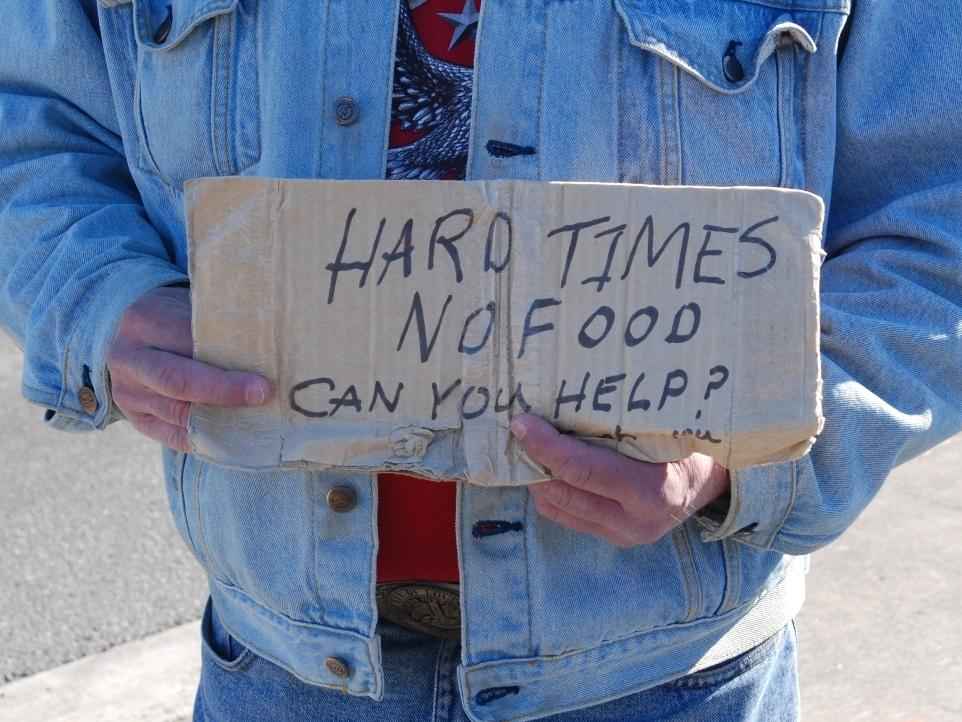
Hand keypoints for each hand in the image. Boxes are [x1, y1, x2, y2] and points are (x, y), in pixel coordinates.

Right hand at [106, 286, 272, 451]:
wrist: (122, 335)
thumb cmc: (171, 316)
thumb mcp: (185, 305)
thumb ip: (215, 322)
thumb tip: (267, 343)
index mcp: (145, 321)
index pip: (186, 340)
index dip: (222, 353)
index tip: (260, 362)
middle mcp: (130, 359)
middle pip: (178, 380)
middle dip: (223, 390)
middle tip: (263, 394)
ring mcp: (128, 393)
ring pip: (177, 413)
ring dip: (220, 419)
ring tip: (258, 418)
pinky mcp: (136, 418)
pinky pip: (173, 437)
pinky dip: (207, 440)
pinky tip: (236, 438)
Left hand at [510, 414, 729, 547]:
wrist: (712, 484)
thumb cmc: (689, 444)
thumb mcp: (665, 428)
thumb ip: (622, 423)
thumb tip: (566, 396)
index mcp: (652, 491)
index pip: (584, 470)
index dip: (546, 446)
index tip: (522, 423)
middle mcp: (635, 521)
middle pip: (563, 492)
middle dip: (533, 461)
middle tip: (518, 430)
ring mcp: (623, 535)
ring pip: (557, 508)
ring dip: (537, 477)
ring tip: (529, 446)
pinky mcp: (613, 539)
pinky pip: (566, 517)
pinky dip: (550, 491)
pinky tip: (547, 466)